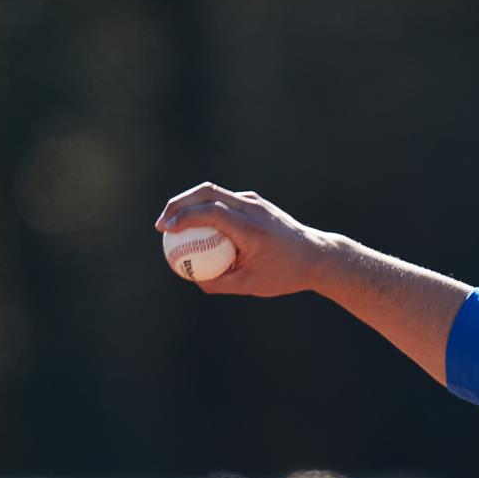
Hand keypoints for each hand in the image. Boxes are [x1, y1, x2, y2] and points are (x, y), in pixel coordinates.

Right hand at [153, 183, 335, 297]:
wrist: (317, 256)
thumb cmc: (286, 274)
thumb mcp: (251, 285)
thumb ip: (220, 282)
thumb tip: (192, 278)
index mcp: (251, 228)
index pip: (211, 212)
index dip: (184, 217)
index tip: (165, 230)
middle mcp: (252, 208)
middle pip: (206, 192)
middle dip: (177, 203)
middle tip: (161, 224)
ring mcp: (254, 201)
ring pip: (213, 192)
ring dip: (189, 203)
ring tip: (172, 224)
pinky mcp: (255, 202)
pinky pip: (224, 201)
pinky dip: (206, 209)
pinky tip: (196, 227)